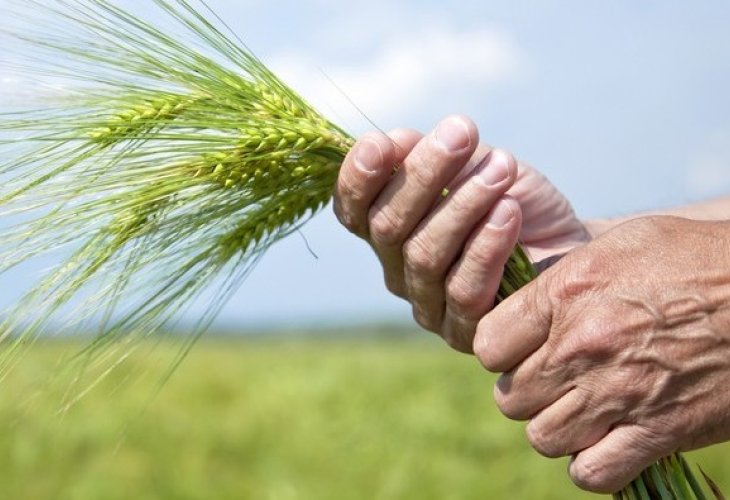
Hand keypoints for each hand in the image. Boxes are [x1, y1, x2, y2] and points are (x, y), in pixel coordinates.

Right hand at [334, 115, 587, 351]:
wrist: (568, 244)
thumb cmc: (513, 199)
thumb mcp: (473, 163)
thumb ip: (432, 154)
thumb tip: (394, 141)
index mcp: (387, 228)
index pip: (353, 209)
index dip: (358, 178)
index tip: (382, 143)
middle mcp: (397, 269)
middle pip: (387, 227)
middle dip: (422, 175)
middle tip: (461, 134)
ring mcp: (427, 304)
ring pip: (424, 256)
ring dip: (463, 205)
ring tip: (502, 168)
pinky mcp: (463, 332)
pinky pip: (464, 291)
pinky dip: (486, 247)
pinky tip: (509, 212)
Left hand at [474, 216, 729, 491]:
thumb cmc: (697, 258)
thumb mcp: (623, 242)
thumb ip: (565, 276)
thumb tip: (526, 298)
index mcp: (568, 294)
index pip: (488, 344)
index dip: (500, 350)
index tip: (520, 348)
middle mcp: (583, 346)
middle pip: (510, 397)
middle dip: (527, 390)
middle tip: (555, 378)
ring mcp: (619, 393)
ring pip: (543, 437)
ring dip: (557, 427)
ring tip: (581, 407)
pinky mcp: (659, 431)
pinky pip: (591, 472)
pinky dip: (591, 463)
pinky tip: (606, 439)